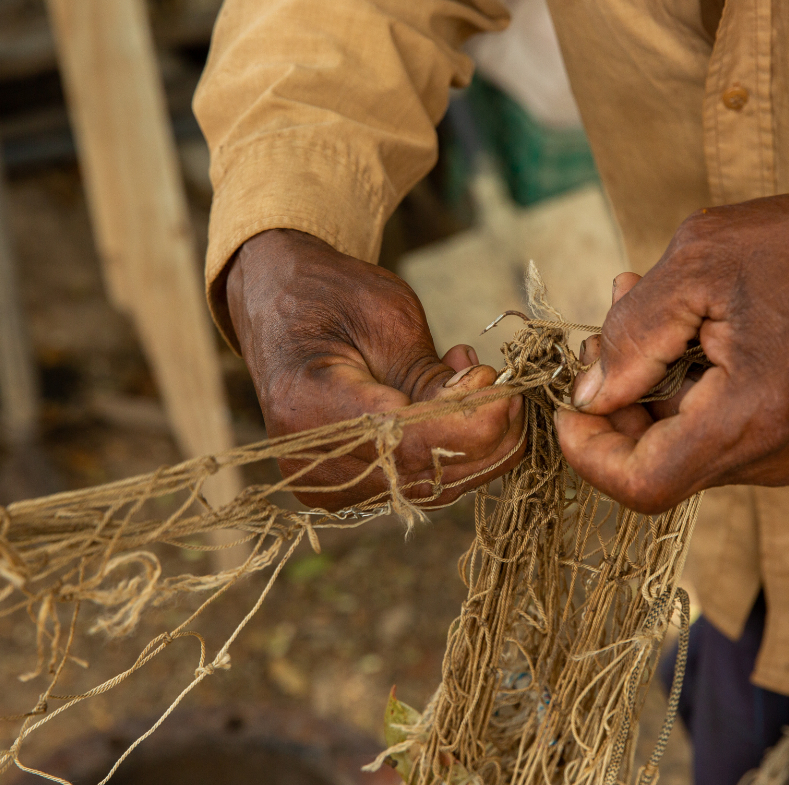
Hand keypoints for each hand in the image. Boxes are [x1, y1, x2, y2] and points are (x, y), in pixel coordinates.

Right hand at [225, 229, 523, 509]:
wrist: (278, 308)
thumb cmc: (330, 297)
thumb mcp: (386, 316)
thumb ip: (432, 374)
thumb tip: (488, 408)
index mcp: (309, 407)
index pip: (407, 441)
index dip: (469, 422)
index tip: (501, 384)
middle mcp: (311, 462)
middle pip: (424, 473)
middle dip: (485, 435)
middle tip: (509, 386)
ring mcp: (327, 486)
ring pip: (431, 487)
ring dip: (475, 443)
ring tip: (477, 382)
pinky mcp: (347, 492)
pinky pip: (419, 483)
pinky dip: (453, 450)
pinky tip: (453, 403)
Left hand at [556, 173, 788, 513]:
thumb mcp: (702, 261)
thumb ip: (634, 333)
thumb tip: (590, 393)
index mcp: (748, 420)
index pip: (640, 485)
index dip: (587, 452)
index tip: (567, 403)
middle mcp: (770, 457)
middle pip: (656, 465)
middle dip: (613, 403)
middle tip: (604, 330)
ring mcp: (787, 455)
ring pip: (683, 446)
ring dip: (647, 387)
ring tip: (644, 307)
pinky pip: (717, 431)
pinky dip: (686, 389)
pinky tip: (688, 329)